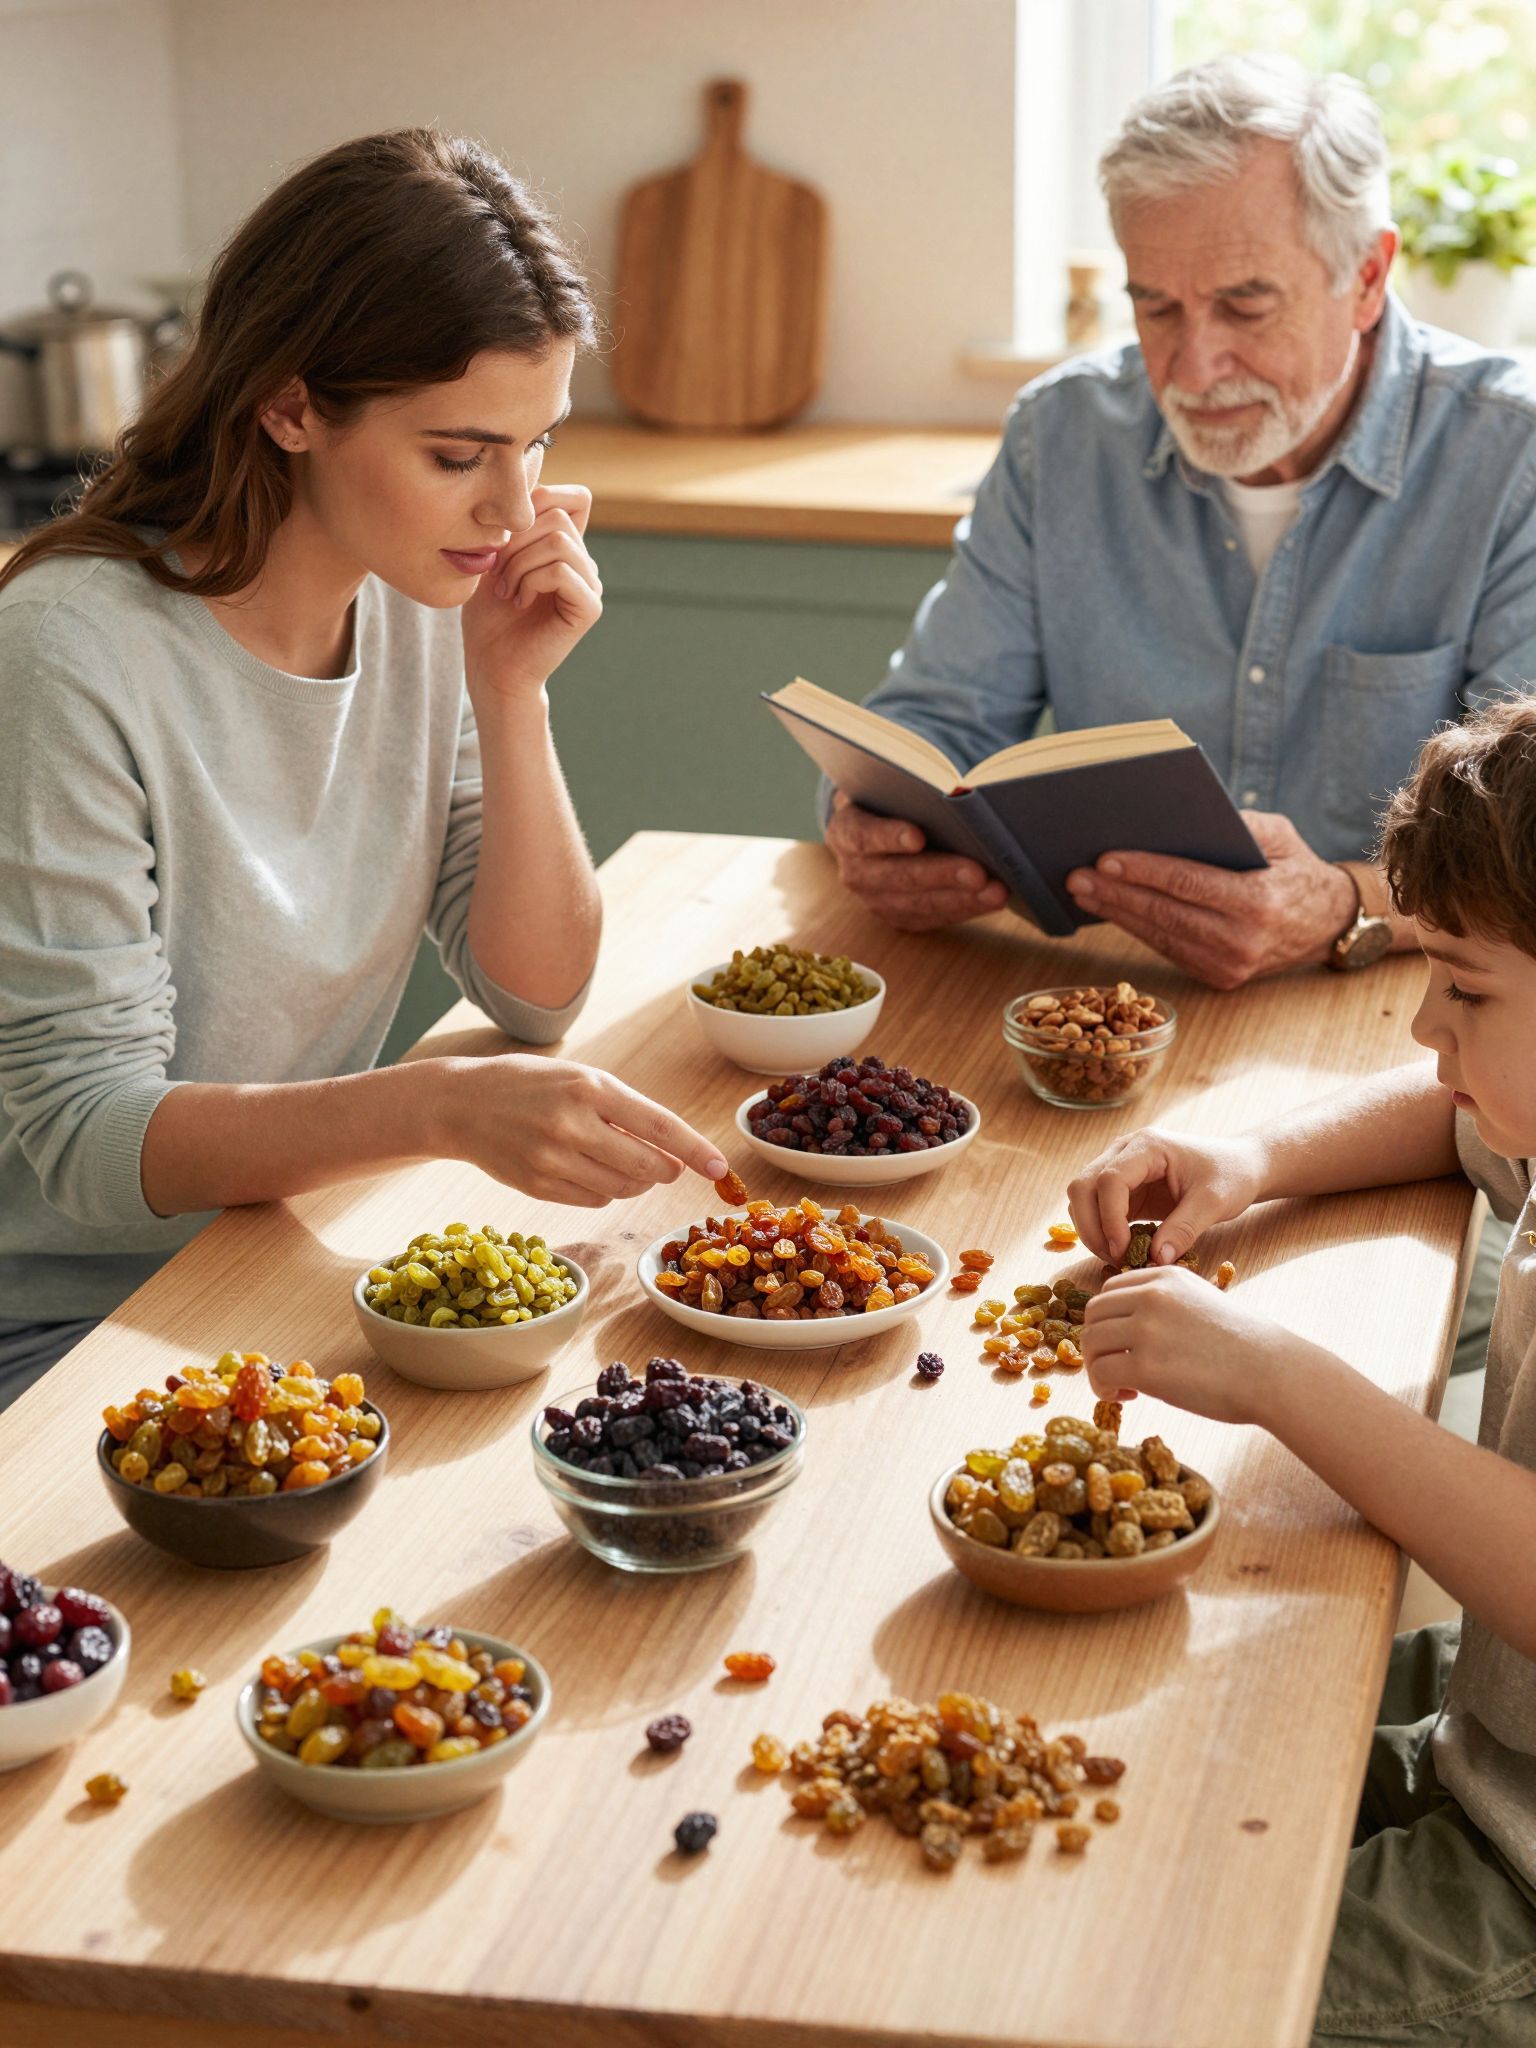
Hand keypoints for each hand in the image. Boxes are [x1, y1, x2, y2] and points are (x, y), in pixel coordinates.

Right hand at [434, 1054, 727, 1206]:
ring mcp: (553, 1159)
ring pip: (623, 1188)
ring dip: (635, 1181)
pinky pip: (594, 1201)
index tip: (720, 1167)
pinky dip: (604, 1191)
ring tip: (616, 1158)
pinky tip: (587, 1169)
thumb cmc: (531, 1086)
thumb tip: (675, 1154)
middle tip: (664, 1164)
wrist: (461, 1104)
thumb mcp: (581, 1078)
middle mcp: (573, 1124)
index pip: (659, 1126)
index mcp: (590, 1088)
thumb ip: (626, 1111)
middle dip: (666, 1169)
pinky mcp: (538, 1186)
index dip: (695, 1149)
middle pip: (647, 1166)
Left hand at [461, 485, 601, 699]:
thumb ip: (513, 522)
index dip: (540, 500)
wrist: (492, 667)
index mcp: (567, 547)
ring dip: (521, 562)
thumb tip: (525, 481)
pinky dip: (532, 580)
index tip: (505, 537)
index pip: (574, 497)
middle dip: (517, 538)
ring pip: (561, 540)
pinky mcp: (589, 607)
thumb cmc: (487, 617)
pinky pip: (562, 570)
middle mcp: (585, 563)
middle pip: (558, 514)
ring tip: (507, 589)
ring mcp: (591, 585)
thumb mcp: (493, 557)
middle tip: (497, 572)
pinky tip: (518, 600)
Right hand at [824, 791, 1006, 929]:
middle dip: (941, 874)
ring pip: (918, 903)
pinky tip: (991, 900)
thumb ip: (911, 788)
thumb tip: (958, 789)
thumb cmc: (890, 799)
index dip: (889, 837)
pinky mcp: (898, 916)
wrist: (873, 829)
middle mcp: (854, 870)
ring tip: (996, 891)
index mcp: (845, 830)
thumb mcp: (890, 787)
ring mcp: (874, 899)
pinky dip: (965, 909)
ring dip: (961, 899)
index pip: (863, 835)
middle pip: (897, 875)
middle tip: (978, 872)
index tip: (918, 837)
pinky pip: (932, 918)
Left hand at [1063, 811, 1355, 988]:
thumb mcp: (1279, 836)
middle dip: (1117, 895)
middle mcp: (1244, 941)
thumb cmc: (1296, 870)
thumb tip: (1179, 816)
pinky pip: (1169, 951)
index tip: (1106, 859)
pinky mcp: (1219, 979)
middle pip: (1165, 914)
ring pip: (1161, 937)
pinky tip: (1113, 911)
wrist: (1328, 925)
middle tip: (1076, 877)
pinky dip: (1138, 930)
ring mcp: (1230, 966)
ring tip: (1084, 893)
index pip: (1188, 884)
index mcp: (1259, 902)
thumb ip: (1237, 825)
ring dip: (1117, 915)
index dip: (1143, 872)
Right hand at [1067, 1126, 1266, 1265]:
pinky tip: (1122, 1249)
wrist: (1239, 1166)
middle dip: (1091, 1226)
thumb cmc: (1231, 1176)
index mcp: (1147, 1146)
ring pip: (1082, 1197)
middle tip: (1114, 1257)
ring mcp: (1120, 1167)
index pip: (1110, 1179)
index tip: (1123, 1250)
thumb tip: (1154, 1259)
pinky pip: (1096, 1208)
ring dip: (1091, 1230)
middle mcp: (1125, 1151)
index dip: (1110, 1218)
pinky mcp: (1123, 1188)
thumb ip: (1184, 1229)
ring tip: (1118, 1256)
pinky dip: (1101, 1230)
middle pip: (1083, 1185)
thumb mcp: (1214, 1203)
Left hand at [1081, 1264, 1289, 1426]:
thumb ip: (1165, 1305)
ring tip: (1124, 1386)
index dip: (1110, 1321)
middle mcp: (1151, 1296)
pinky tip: (1130, 1396)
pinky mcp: (1145, 1366)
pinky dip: (1104, 1388)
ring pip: (1091, 1344)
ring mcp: (1146, 1329)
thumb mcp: (1202, 1302)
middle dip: (1099, 1344)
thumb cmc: (1245, 1346)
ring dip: (1099, 1368)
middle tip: (1120, 1368)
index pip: (1110, 1291)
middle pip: (1093, 1315)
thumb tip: (1129, 1328)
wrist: (1273, 1372)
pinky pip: (1101, 1373)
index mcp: (1165, 1277)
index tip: (1127, 1344)